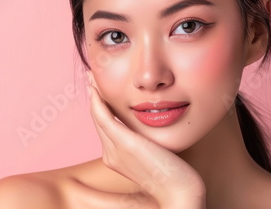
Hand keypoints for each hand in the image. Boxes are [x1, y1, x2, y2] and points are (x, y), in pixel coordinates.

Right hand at [86, 70, 205, 208]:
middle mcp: (110, 155)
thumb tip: (145, 130)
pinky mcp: (124, 143)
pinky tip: (96, 90)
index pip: (105, 128)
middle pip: (98, 121)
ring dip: (93, 96)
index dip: (100, 109)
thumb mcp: (153, 155)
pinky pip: (103, 117)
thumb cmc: (173, 175)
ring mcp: (114, 150)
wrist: (179, 191)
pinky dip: (98, 102)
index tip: (99, 92)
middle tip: (91, 80)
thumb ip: (144, 143)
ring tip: (91, 80)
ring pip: (98, 118)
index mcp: (115, 158)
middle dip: (93, 99)